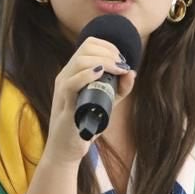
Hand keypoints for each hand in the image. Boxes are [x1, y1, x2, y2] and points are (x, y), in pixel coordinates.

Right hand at [43, 36, 135, 164]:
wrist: (66, 149)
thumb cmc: (83, 124)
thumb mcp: (106, 102)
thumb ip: (119, 88)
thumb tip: (132, 71)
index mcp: (73, 72)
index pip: (88, 44)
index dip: (109, 47)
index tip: (121, 61)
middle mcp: (65, 76)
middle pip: (85, 48)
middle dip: (110, 53)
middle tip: (122, 67)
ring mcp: (63, 88)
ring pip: (80, 61)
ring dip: (104, 62)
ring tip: (118, 71)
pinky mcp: (64, 104)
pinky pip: (71, 83)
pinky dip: (87, 75)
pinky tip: (101, 74)